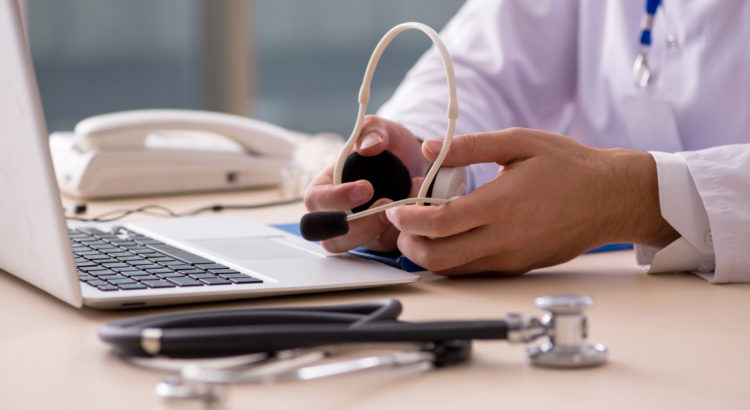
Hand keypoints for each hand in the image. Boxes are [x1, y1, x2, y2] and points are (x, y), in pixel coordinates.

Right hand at [304, 115, 428, 252]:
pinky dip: (398, 233)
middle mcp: (334, 212)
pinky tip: (414, 211)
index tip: (365, 188)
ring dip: (376, 233)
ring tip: (401, 209)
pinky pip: (381, 247)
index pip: (315, 200)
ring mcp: (355, 229)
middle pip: (327, 235)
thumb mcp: (381, 129)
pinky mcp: (377, 239)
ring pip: (351, 247)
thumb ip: (372, 130)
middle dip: (355, 226)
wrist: (413, 161)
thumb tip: (368, 146)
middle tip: (384, 207)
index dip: (335, 199)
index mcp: (325, 185)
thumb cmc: (387, 146)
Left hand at [385, 128, 678, 274]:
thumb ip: (471, 146)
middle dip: (410, 245)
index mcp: (501, 204)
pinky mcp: (519, 267)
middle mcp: (505, 239)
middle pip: (439, 258)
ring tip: (422, 230)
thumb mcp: (520, 142)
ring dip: (429, 255)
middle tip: (402, 225)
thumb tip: (428, 148)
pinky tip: (450, 238)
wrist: (611, 198)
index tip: (396, 209)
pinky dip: (453, 260)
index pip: (441, 223)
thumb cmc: (568, 166)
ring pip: (455, 271)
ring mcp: (512, 258)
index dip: (410, 219)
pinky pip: (475, 272)